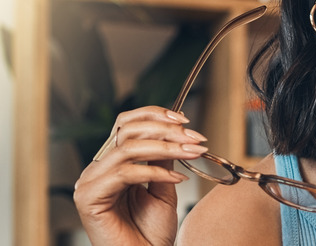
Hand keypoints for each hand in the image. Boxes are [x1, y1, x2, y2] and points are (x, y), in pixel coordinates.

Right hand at [74, 106, 208, 245]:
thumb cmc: (151, 232)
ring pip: (127, 148)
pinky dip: (155, 172)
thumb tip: (175, 131)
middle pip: (126, 130)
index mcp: (113, 163)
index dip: (155, 115)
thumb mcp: (164, 186)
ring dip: (166, 147)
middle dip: (165, 129)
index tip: (185, 120)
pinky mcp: (89, 198)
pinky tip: (177, 178)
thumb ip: (163, 159)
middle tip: (194, 138)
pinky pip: (125, 172)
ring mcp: (91, 182)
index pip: (127, 123)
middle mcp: (98, 169)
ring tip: (191, 153)